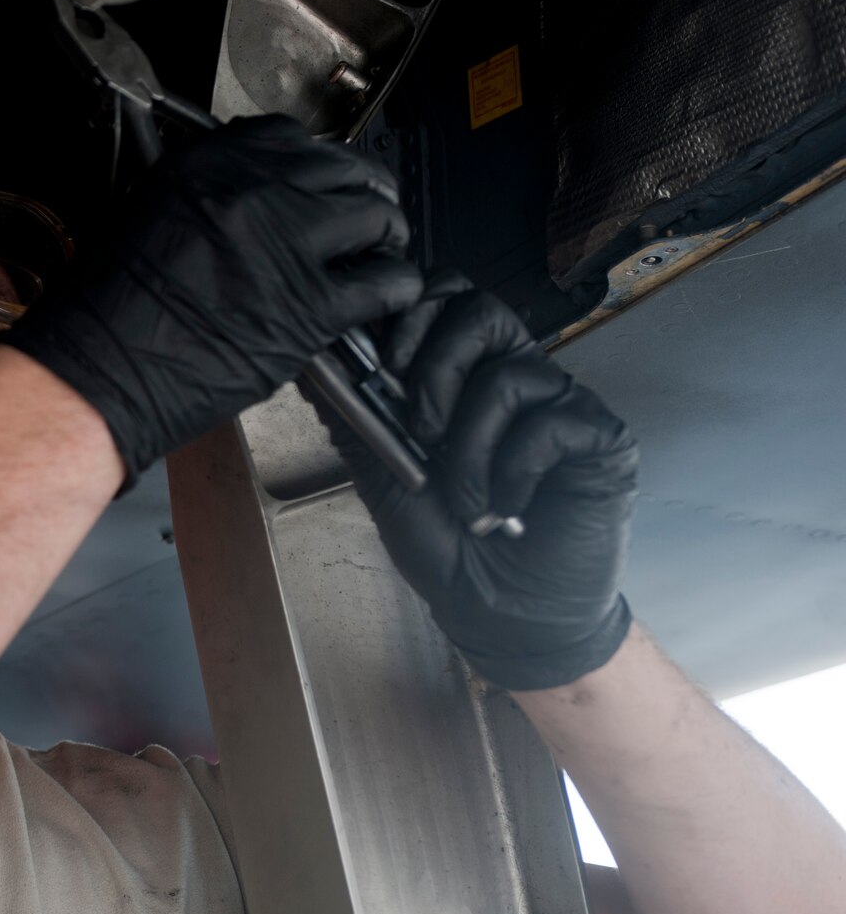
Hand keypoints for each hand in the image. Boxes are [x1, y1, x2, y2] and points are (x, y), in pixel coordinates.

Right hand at [0, 114, 421, 483]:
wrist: (100, 368)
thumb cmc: (107, 305)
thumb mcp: (148, 211)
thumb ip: (209, 192)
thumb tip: (255, 192)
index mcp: (211, 166)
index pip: (289, 138)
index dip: (314, 162)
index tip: (318, 178)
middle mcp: (256, 194)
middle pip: (344, 170)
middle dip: (362, 190)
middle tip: (366, 210)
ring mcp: (288, 248)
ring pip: (376, 217)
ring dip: (385, 232)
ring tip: (381, 248)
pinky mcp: (309, 309)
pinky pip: (384, 284)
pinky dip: (396, 286)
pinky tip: (389, 292)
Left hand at [328, 272, 637, 688]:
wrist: (499, 614)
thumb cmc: (449, 547)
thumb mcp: (385, 480)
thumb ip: (356, 421)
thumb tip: (312, 365)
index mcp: (466, 378)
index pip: (446, 299)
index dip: (411, 316)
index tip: (383, 367)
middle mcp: (518, 380)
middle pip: (482, 309)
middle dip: (437, 366)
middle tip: (422, 433)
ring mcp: (562, 405)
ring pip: (510, 374)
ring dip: (469, 446)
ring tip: (467, 499)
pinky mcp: (601, 439)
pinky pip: (551, 424)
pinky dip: (513, 472)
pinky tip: (507, 510)